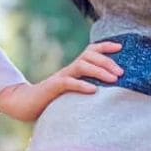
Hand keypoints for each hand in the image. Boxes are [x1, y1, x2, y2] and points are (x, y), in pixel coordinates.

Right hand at [0, 40, 123, 120]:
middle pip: (89, 56)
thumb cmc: (55, 99)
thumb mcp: (75, 91)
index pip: (91, 50)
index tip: (121, 47)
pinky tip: (94, 90)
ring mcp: (61, 77)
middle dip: (107, 62)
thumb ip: (89, 86)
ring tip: (114, 79)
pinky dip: (82, 85)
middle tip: (122, 73)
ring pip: (82, 66)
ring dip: (99, 71)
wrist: (28, 104)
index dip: (105, 46)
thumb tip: (112, 89)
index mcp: (75, 67)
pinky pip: (69, 83)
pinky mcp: (54, 87)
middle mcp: (70, 69)